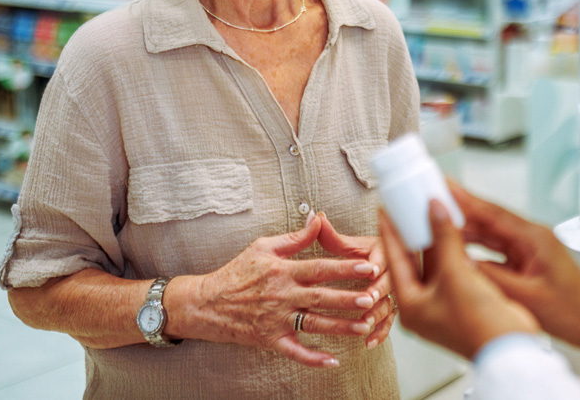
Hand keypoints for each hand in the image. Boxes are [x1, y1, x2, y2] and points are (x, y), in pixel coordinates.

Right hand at [169, 214, 380, 366]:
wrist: (206, 303)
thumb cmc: (237, 272)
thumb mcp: (263, 247)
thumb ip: (295, 238)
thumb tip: (318, 219)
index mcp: (282, 271)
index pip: (319, 268)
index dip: (345, 267)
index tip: (368, 266)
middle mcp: (282, 296)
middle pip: (321, 297)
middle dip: (348, 298)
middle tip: (372, 298)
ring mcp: (277, 320)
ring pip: (314, 324)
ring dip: (340, 327)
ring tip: (364, 326)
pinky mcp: (271, 339)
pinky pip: (295, 351)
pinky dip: (313, 358)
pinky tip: (333, 361)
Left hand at [316, 213, 395, 349]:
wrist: (382, 264)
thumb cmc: (363, 252)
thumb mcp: (348, 244)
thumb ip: (331, 235)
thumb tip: (314, 217)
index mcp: (383, 252)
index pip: (382, 257)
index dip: (376, 263)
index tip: (370, 270)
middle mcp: (391, 273)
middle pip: (388, 282)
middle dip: (378, 291)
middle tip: (368, 299)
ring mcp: (392, 293)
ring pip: (388, 304)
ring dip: (378, 314)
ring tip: (366, 324)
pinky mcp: (390, 308)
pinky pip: (388, 322)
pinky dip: (380, 332)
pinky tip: (369, 342)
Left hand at [381, 200, 539, 359]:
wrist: (509, 348)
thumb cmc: (477, 324)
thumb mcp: (456, 275)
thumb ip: (445, 239)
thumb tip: (435, 209)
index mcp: (411, 304)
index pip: (395, 260)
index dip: (390, 232)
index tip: (385, 209)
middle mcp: (424, 304)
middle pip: (414, 261)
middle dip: (413, 233)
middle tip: (408, 206)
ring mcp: (444, 303)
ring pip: (435, 263)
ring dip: (435, 239)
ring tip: (431, 211)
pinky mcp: (463, 299)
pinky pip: (453, 268)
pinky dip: (453, 249)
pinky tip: (454, 230)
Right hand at [451, 183, 579, 360]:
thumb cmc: (572, 312)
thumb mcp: (525, 296)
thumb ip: (491, 277)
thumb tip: (461, 263)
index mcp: (535, 239)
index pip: (493, 213)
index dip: (465, 199)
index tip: (444, 186)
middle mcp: (533, 238)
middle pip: (490, 219)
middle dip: (461, 210)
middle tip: (434, 200)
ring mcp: (531, 249)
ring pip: (492, 235)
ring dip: (468, 229)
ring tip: (439, 221)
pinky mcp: (529, 261)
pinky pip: (498, 250)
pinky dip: (479, 248)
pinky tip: (460, 248)